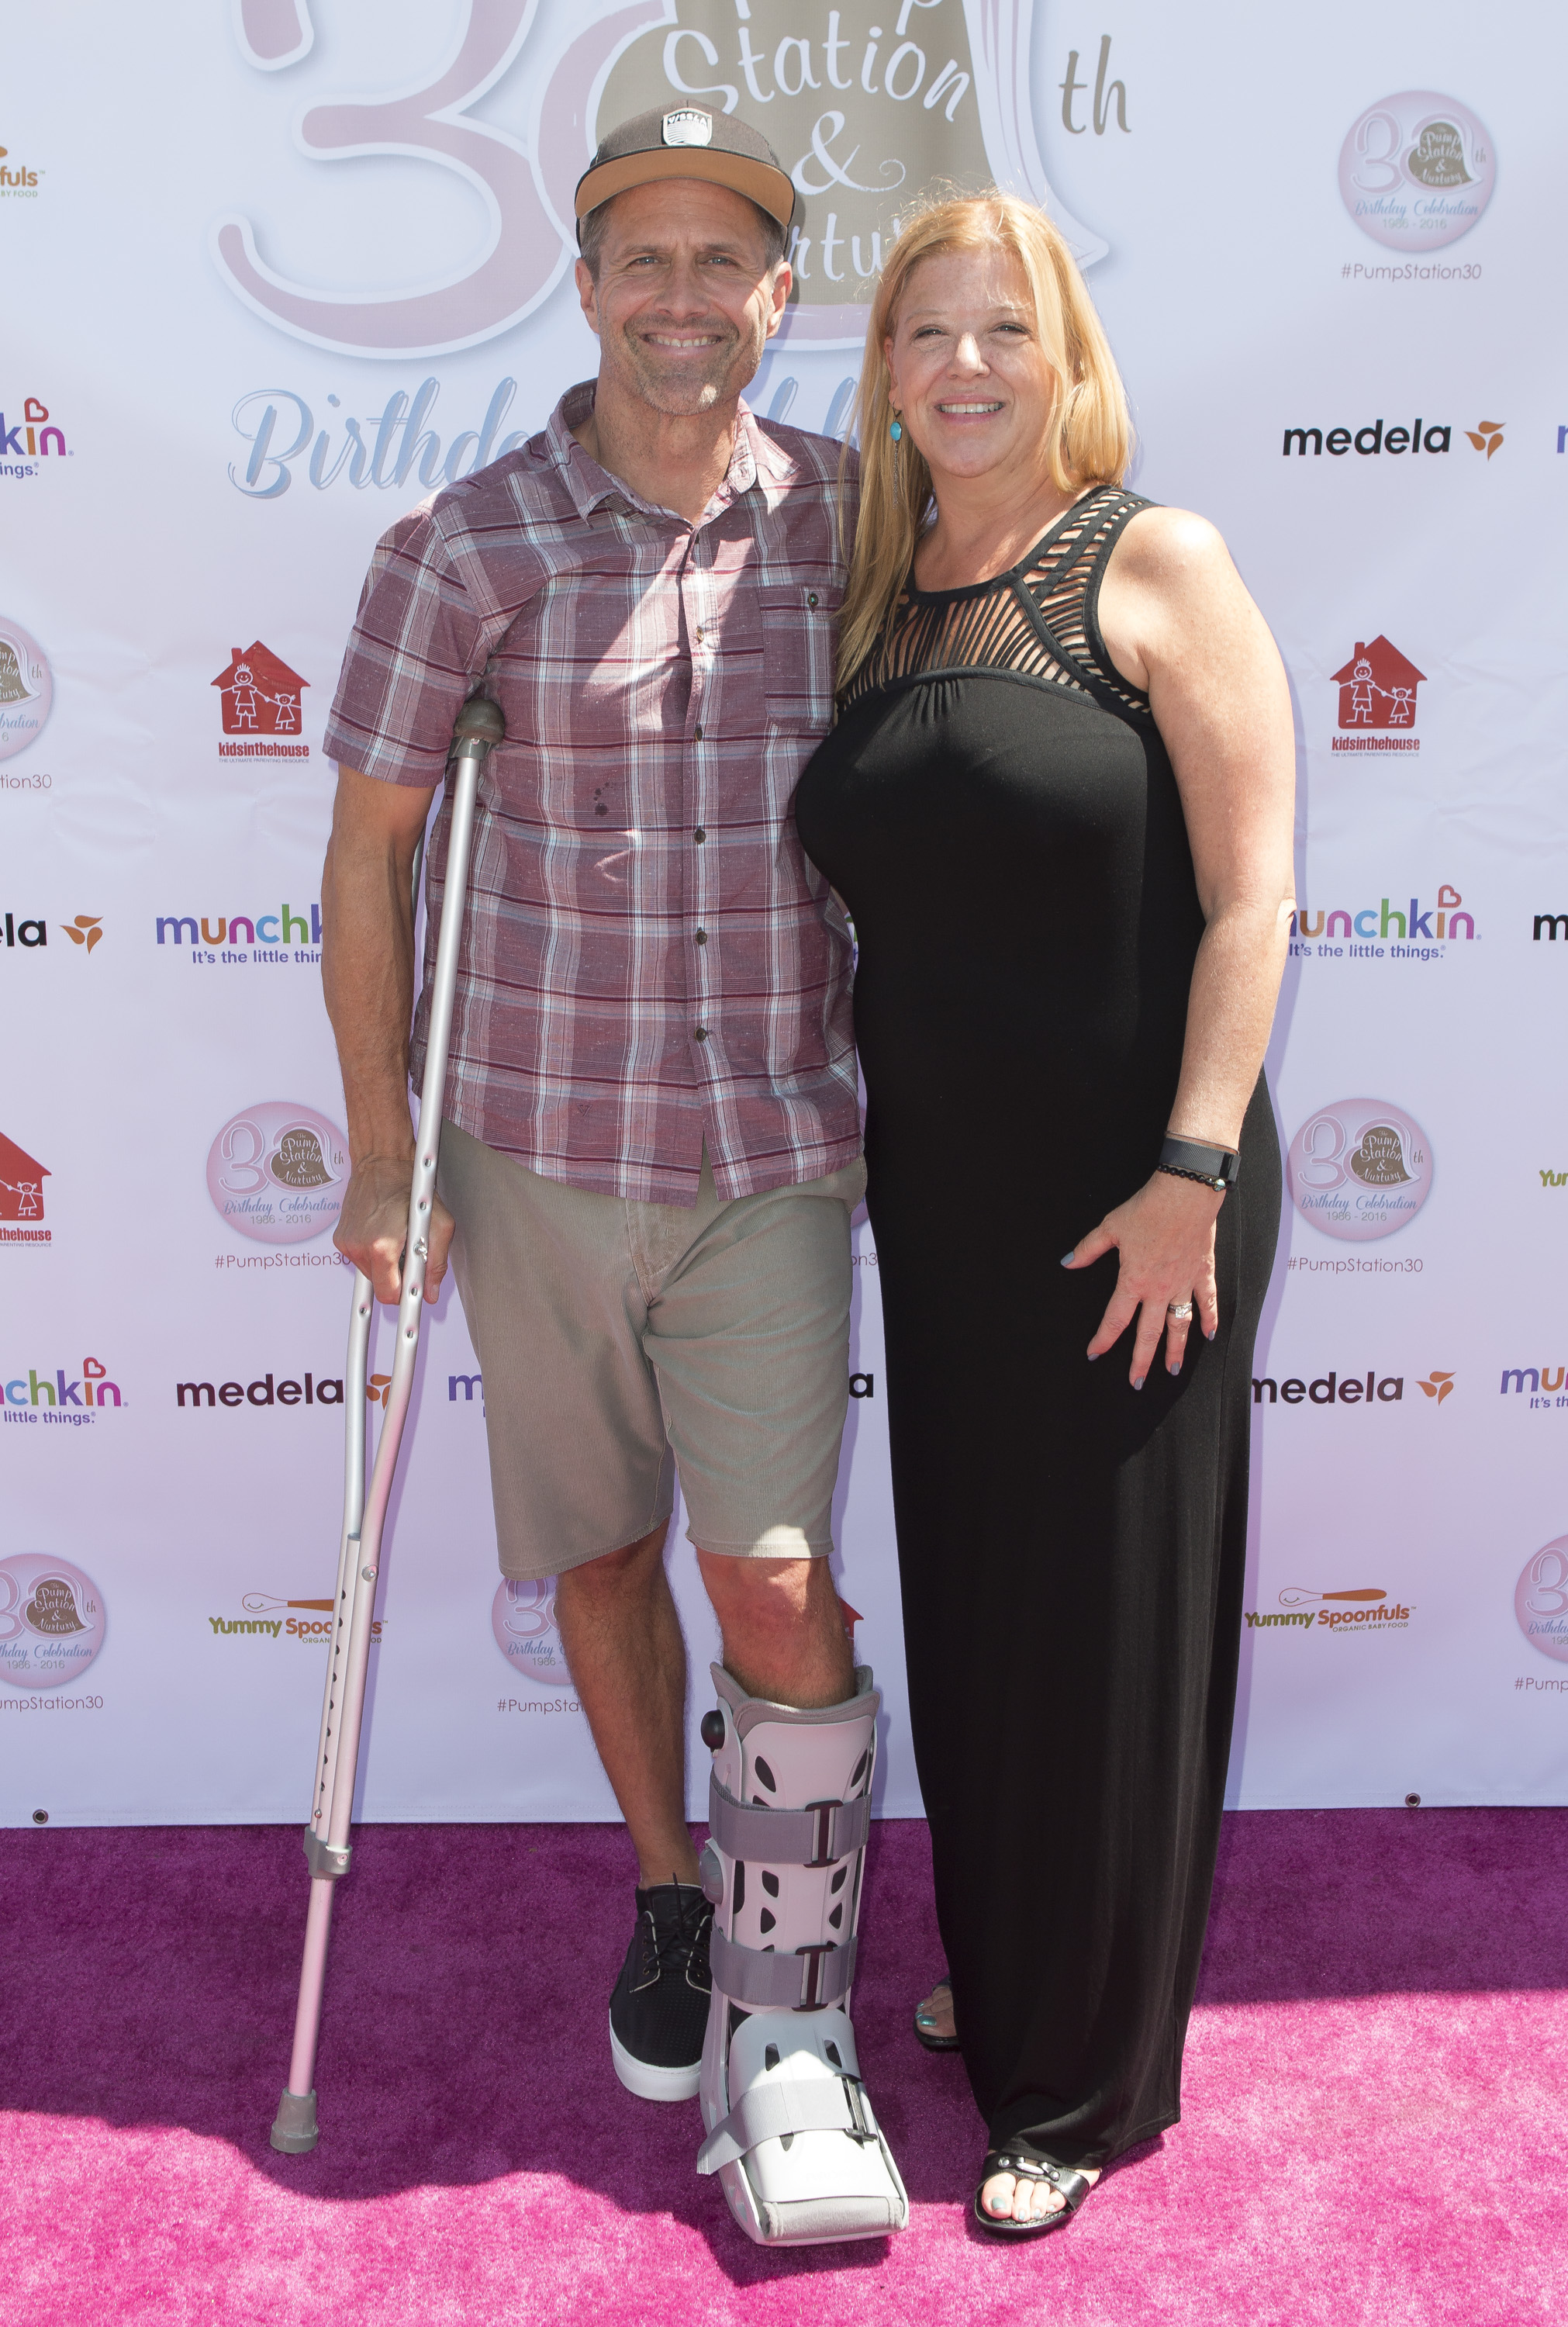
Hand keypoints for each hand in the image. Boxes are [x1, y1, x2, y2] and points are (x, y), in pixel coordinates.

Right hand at [333, 1153, 454, 1306]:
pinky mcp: (341, 1239)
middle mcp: (359, 1247)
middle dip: (398, 1279)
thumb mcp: (439, 1224)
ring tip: (396, 1238)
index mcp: (382, 1246)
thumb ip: (436, 1263)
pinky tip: (383, 1233)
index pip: (390, 1295)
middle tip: (410, 1257)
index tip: (411, 1305)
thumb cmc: (410, 1188)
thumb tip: (429, 1292)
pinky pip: (361, 1260)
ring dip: (386, 1265)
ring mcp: (347, 1243)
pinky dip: (374, 1254)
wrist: (381, 1163)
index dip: (404, 1299)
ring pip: (371, 1275)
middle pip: (380, 1288)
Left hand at [1062, 1174, 1221, 1387]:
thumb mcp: (1110, 1227)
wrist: (1186, 1193)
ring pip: (1179, 1326)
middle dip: (1141, 1361)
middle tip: (1137, 1383)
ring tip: (1171, 1370)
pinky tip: (1210, 1336)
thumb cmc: (1147, 1208)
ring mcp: (1183, 1284)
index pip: (1115, 1319)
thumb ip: (1088, 1249)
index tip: (1094, 1354)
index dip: (1103, 1340)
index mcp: (1133, 1280)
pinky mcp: (1203, 1273)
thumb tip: (1067, 1263)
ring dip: (1175, 1350)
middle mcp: (1159, 1289)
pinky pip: (1208, 1302)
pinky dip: (1210, 1320)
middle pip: (1148, 1334)